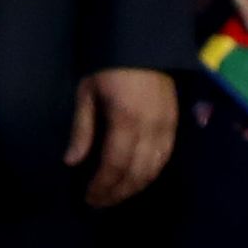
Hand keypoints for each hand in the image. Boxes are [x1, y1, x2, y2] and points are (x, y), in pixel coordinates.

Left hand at [64, 68, 177, 207]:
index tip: (88, 198)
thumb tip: (72, 162)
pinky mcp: (175, 122)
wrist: (145, 44)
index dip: (102, 186)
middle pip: (137, 171)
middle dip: (118, 192)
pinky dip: (153, 171)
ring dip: (136, 186)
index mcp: (126, 120)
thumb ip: (82, 129)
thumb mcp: (87, 94)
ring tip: (117, 194)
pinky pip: (167, 155)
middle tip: (100, 202)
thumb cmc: (109, 68)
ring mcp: (166, 125)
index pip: (115, 165)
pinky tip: (139, 178)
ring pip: (155, 167)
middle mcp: (150, 127)